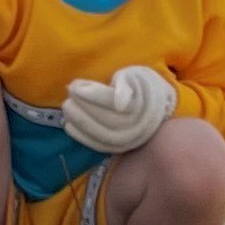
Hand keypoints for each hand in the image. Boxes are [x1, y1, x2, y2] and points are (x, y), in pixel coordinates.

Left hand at [60, 65, 179, 156]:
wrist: (158, 106)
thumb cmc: (141, 85)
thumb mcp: (135, 76)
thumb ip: (124, 84)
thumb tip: (119, 102)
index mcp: (141, 104)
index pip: (112, 101)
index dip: (91, 94)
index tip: (75, 86)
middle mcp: (138, 125)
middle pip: (106, 118)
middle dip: (83, 107)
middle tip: (68, 96)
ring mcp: (130, 139)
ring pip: (102, 134)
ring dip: (80, 122)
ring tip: (67, 108)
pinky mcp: (122, 148)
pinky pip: (100, 146)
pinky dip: (82, 137)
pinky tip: (69, 125)